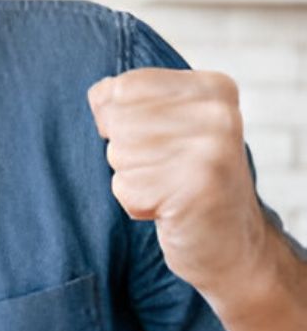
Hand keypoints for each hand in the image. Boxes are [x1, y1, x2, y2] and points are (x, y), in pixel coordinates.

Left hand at [89, 69, 272, 300]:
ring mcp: (212, 149)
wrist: (231, 243)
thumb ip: (135, 100)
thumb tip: (99, 93)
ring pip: (118, 153)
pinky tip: (170, 208)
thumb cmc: (186, 179)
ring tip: (169, 188)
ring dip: (132, 179)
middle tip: (166, 171)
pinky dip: (137, 203)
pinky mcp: (198, 187)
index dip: (115, 119)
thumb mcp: (172, 125)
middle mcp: (218, 113)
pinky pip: (126, 187)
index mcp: (212, 88)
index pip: (122, 87)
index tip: (151, 140)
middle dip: (126, 153)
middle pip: (116, 122)